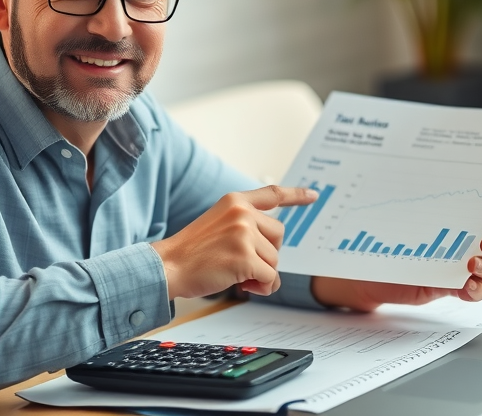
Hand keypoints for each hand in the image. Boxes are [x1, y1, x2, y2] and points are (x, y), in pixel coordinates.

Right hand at [151, 186, 317, 299]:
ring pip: (275, 260)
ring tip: (238, 276)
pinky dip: (261, 287)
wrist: (168, 266)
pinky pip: (270, 277)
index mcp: (235, 201)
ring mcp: (244, 234)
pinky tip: (244, 286)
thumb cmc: (191, 252)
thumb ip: (244, 226)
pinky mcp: (245, 257)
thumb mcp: (217, 225)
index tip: (314, 195)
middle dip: (267, 254)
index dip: (296, 195)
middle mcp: (242, 213)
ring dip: (261, 273)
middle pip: (279, 236)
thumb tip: (273, 251)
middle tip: (245, 264)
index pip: (272, 194)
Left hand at [311, 206, 481, 311]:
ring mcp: (464, 264)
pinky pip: (477, 291)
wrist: (369, 264)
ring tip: (472, 265)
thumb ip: (413, 189)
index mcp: (465, 214)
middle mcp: (471, 239)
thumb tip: (406, 158)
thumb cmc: (387, 229)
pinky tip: (467, 286)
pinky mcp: (452, 285)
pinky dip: (477, 290)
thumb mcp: (400, 206)